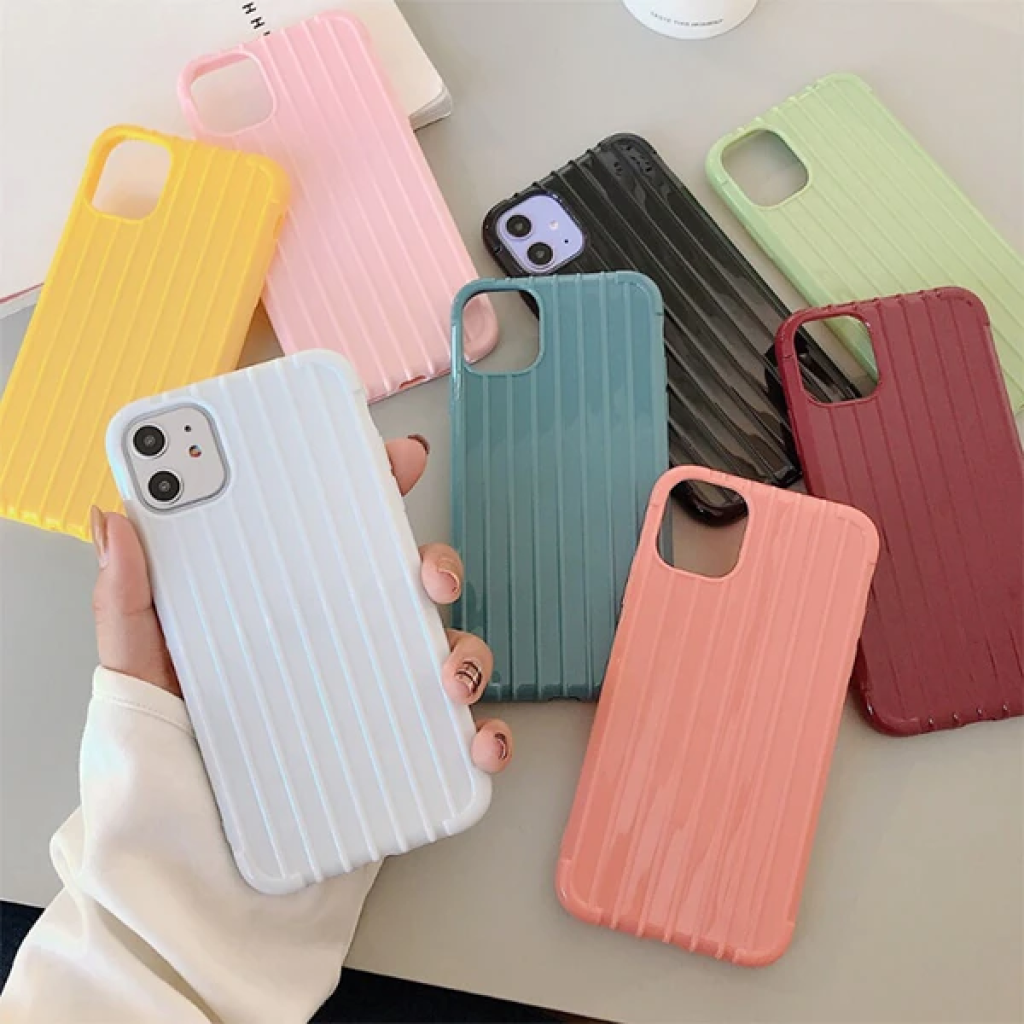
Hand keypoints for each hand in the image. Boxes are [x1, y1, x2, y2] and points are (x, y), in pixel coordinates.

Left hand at [89, 435, 511, 773]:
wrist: (198, 879)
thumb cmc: (168, 772)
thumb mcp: (139, 678)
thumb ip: (127, 605)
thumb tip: (117, 518)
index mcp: (288, 614)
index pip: (336, 538)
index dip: (373, 489)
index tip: (397, 459)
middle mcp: (342, 647)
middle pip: (408, 586)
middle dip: (439, 564)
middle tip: (430, 576)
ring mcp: (378, 699)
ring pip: (449, 650)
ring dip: (470, 650)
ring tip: (447, 675)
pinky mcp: (404, 755)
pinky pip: (461, 737)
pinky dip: (485, 734)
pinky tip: (475, 742)